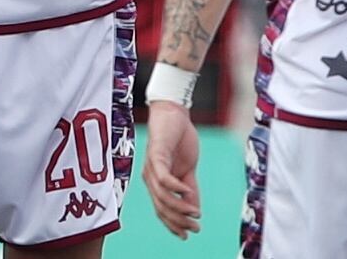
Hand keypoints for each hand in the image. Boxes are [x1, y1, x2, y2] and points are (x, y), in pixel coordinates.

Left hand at [142, 101, 201, 237]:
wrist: (174, 112)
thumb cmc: (179, 139)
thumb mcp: (188, 168)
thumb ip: (189, 188)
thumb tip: (194, 210)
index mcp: (157, 182)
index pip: (162, 210)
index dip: (174, 224)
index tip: (188, 235)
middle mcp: (151, 177)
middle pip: (161, 207)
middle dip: (179, 221)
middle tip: (195, 228)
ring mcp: (151, 167)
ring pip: (162, 196)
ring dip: (179, 207)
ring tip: (195, 214)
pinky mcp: (156, 155)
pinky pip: (164, 177)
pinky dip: (176, 187)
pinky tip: (188, 192)